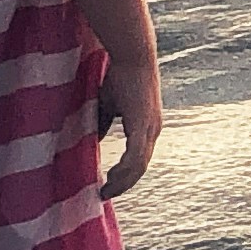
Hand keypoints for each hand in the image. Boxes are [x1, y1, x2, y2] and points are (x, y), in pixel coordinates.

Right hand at [97, 49, 161, 199]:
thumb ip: (104, 123)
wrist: (132, 55)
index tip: (109, 183)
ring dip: (123, 181)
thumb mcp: (109, 105)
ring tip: (107, 191)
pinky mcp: (144, 125)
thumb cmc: (121, 75)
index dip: (125, 173)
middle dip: (124, 183)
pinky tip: (112, 179)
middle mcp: (153, 129)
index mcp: (147, 126)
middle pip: (140, 167)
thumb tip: (96, 140)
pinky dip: (125, 171)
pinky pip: (136, 157)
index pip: (139, 157)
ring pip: (139, 166)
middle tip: (106, 194)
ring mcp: (151, 128)